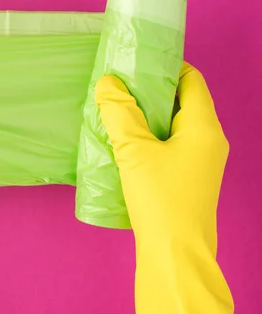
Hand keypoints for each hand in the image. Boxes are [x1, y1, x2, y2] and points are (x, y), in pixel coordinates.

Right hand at [95, 62, 232, 312]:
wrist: (175, 253)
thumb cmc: (160, 199)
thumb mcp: (134, 150)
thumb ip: (119, 113)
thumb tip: (108, 83)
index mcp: (204, 127)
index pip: (192, 80)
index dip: (166, 66)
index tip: (137, 64)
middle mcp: (210, 141)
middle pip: (183, 101)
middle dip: (152, 91)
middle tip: (120, 87)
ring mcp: (202, 162)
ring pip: (176, 125)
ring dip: (149, 116)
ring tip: (117, 113)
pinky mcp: (190, 179)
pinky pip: (173, 146)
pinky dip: (152, 137)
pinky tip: (125, 143)